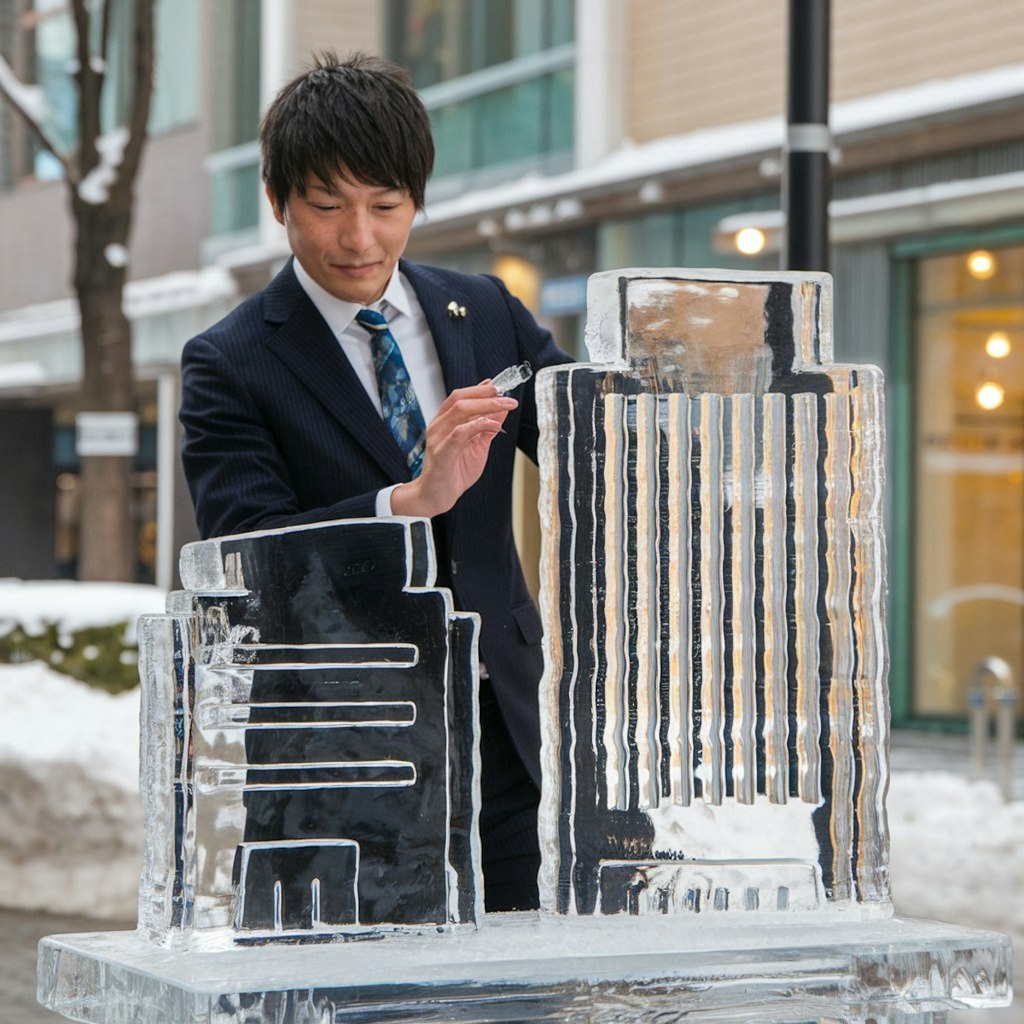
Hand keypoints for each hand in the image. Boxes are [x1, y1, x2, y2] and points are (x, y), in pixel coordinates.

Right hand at [390, 382, 516, 517]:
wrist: (436, 497)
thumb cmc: (454, 472)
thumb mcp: (478, 446)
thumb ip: (487, 427)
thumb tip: (502, 408)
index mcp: (445, 422)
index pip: (461, 396)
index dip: (481, 389)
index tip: (500, 386)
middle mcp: (439, 426)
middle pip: (460, 399)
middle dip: (486, 394)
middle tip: (508, 397)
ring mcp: (438, 438)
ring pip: (460, 411)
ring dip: (486, 405)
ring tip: (505, 405)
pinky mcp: (441, 453)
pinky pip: (458, 434)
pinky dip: (477, 426)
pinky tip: (493, 425)